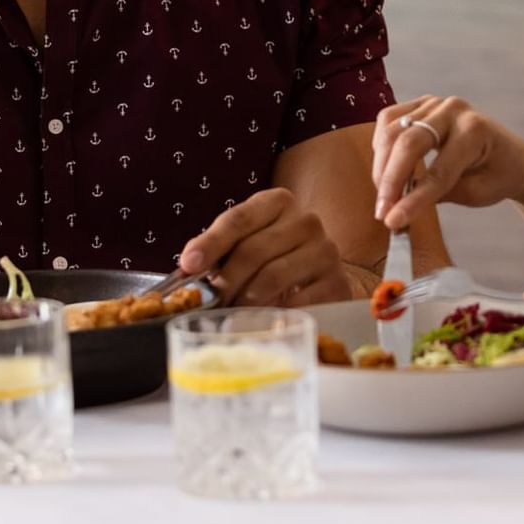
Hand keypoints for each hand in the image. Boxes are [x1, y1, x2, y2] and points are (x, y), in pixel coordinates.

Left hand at [179, 188, 351, 307]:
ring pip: (273, 276)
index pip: (238, 219)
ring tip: (231, 313)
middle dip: (225, 280)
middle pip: (253, 250)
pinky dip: (274, 314)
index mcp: (277, 203)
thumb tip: (187, 268)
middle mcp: (305, 221)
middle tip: (209, 302)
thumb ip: (218, 251)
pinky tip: (262, 320)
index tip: (189, 264)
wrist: (320, 279)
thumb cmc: (272, 260)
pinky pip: (297, 302)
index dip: (211, 242)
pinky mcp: (336, 283)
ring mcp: (325, 251)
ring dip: (245, 300)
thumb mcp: (245, 244)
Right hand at [370, 95, 523, 230]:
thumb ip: (441, 195)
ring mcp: (436, 102)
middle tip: (381, 212)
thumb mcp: (478, 193)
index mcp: (476, 131)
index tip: (393, 221)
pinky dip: (381, 145)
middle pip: (409, 142)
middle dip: (390, 180)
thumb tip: (399, 207)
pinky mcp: (421, 104)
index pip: (438, 170)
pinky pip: (389, 120)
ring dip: (381, 165)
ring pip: (392, 130)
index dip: (414, 198)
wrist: (512, 156)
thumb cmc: (499, 175)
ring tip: (383, 196)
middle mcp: (454, 110)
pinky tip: (384, 168)